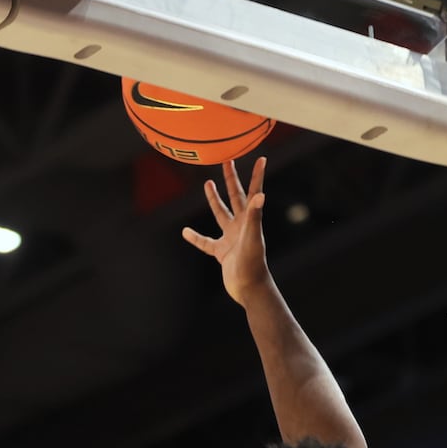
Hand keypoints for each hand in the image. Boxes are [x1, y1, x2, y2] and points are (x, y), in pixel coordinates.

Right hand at [181, 157, 269, 305]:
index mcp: (249, 219)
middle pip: (235, 196)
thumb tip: (261, 195)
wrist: (249, 289)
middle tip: (227, 161)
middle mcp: (241, 225)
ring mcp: (231, 238)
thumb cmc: (253, 264)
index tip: (261, 158)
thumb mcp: (253, 238)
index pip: (253, 191)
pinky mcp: (221, 251)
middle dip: (231, 179)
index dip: (256, 175)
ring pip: (220, 214)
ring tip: (208, 183)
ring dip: (214, 199)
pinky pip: (205, 242)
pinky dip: (196, 237)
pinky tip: (186, 232)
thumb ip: (255, 217)